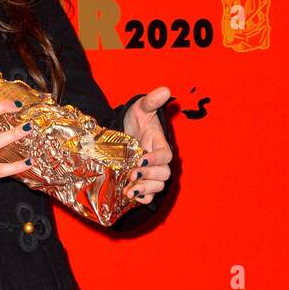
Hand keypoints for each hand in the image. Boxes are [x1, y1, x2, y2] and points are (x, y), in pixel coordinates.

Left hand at [121, 87, 173, 204]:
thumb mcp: (141, 108)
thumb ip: (151, 101)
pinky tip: (131, 197)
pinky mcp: (142, 182)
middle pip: (163, 174)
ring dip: (145, 190)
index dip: (156, 159)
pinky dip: (143, 199)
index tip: (141, 158)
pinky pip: (149, 196)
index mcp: (160, 145)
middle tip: (132, 174)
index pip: (165, 156)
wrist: (123, 131)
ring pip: (157, 187)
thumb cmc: (136, 120)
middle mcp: (157, 162)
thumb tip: (165, 90)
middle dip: (149, 176)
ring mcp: (151, 173)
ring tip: (129, 191)